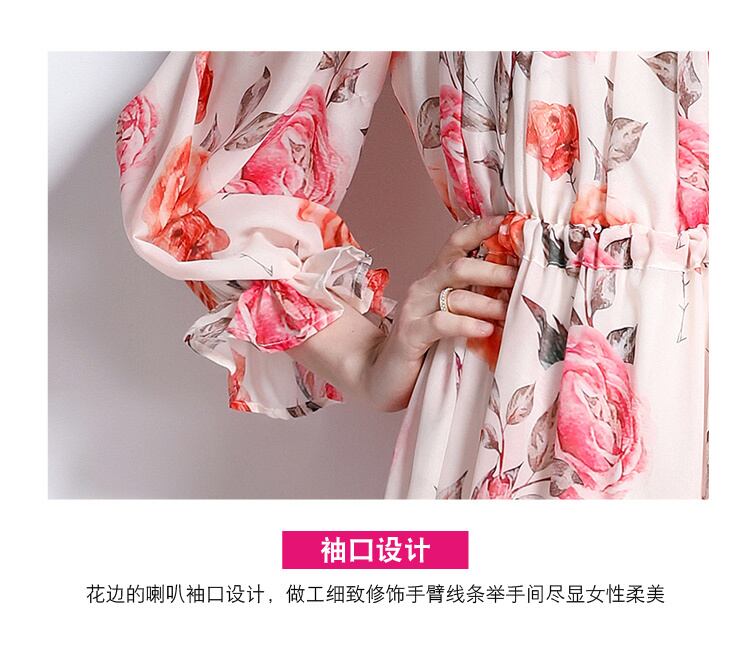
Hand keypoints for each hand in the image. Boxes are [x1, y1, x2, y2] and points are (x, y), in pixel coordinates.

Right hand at [287, 214, 517, 411]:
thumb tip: (515, 287)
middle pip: (460, 266)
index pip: (456, 242)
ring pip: (455, 294)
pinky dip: (467, 324)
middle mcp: (423, 287)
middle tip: (521, 280)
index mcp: (434, 278)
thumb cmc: (425, 347)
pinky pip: (442, 322)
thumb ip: (472, 298)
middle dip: (495, 271)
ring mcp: (414, 310)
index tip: (507, 221)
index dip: (480, 229)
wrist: (383, 377)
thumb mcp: (449, 315)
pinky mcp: (411, 334)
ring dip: (488, 303)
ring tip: (510, 312)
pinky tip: (486, 330)